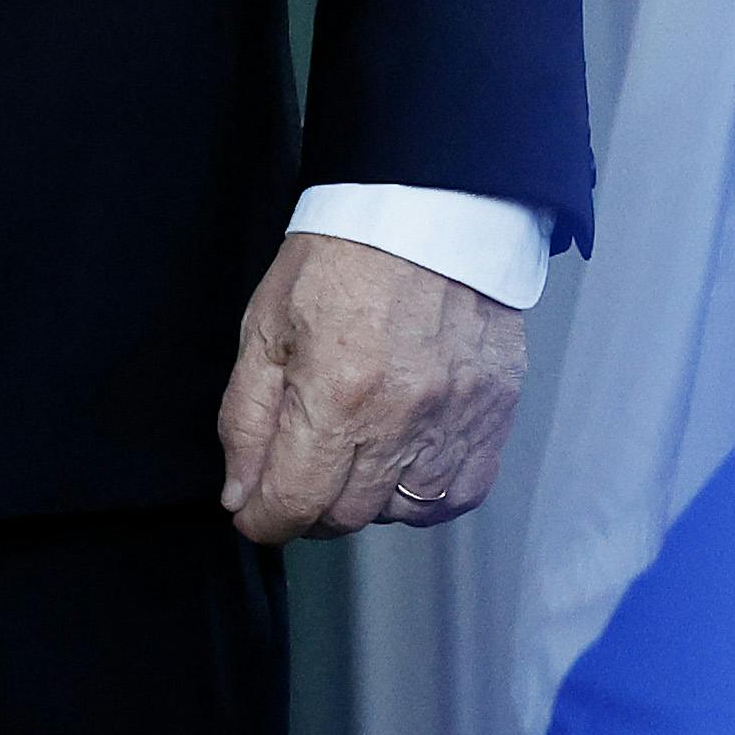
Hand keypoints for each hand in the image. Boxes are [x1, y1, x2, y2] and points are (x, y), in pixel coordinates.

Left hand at [216, 229, 525, 540]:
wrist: (428, 214)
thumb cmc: (338, 260)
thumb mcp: (265, 326)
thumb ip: (246, 418)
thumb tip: (239, 493)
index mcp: (338, 395)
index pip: (296, 500)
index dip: (264, 520)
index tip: (252, 515)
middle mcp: (404, 420)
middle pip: (349, 516)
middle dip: (309, 509)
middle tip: (295, 476)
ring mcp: (457, 423)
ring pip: (404, 513)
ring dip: (367, 501)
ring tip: (350, 457)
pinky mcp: (494, 418)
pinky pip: (459, 494)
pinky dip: (424, 494)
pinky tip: (401, 461)